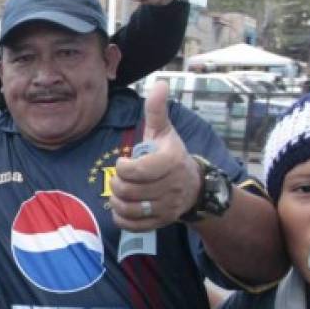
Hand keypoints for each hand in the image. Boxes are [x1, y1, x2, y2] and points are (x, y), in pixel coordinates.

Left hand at [109, 81, 201, 230]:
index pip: (139, 170)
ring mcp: (166, 207)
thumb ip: (157, 110)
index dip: (123, 167)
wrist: (193, 186)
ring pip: (129, 208)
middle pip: (130, 190)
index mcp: (170, 162)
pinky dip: (121, 217)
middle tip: (118, 178)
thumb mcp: (165, 131)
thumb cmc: (171, 154)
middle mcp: (171, 187)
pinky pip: (132, 225)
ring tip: (119, 191)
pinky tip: (122, 206)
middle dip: (116, 183)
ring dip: (116, 201)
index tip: (122, 162)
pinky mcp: (160, 222)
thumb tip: (160, 83)